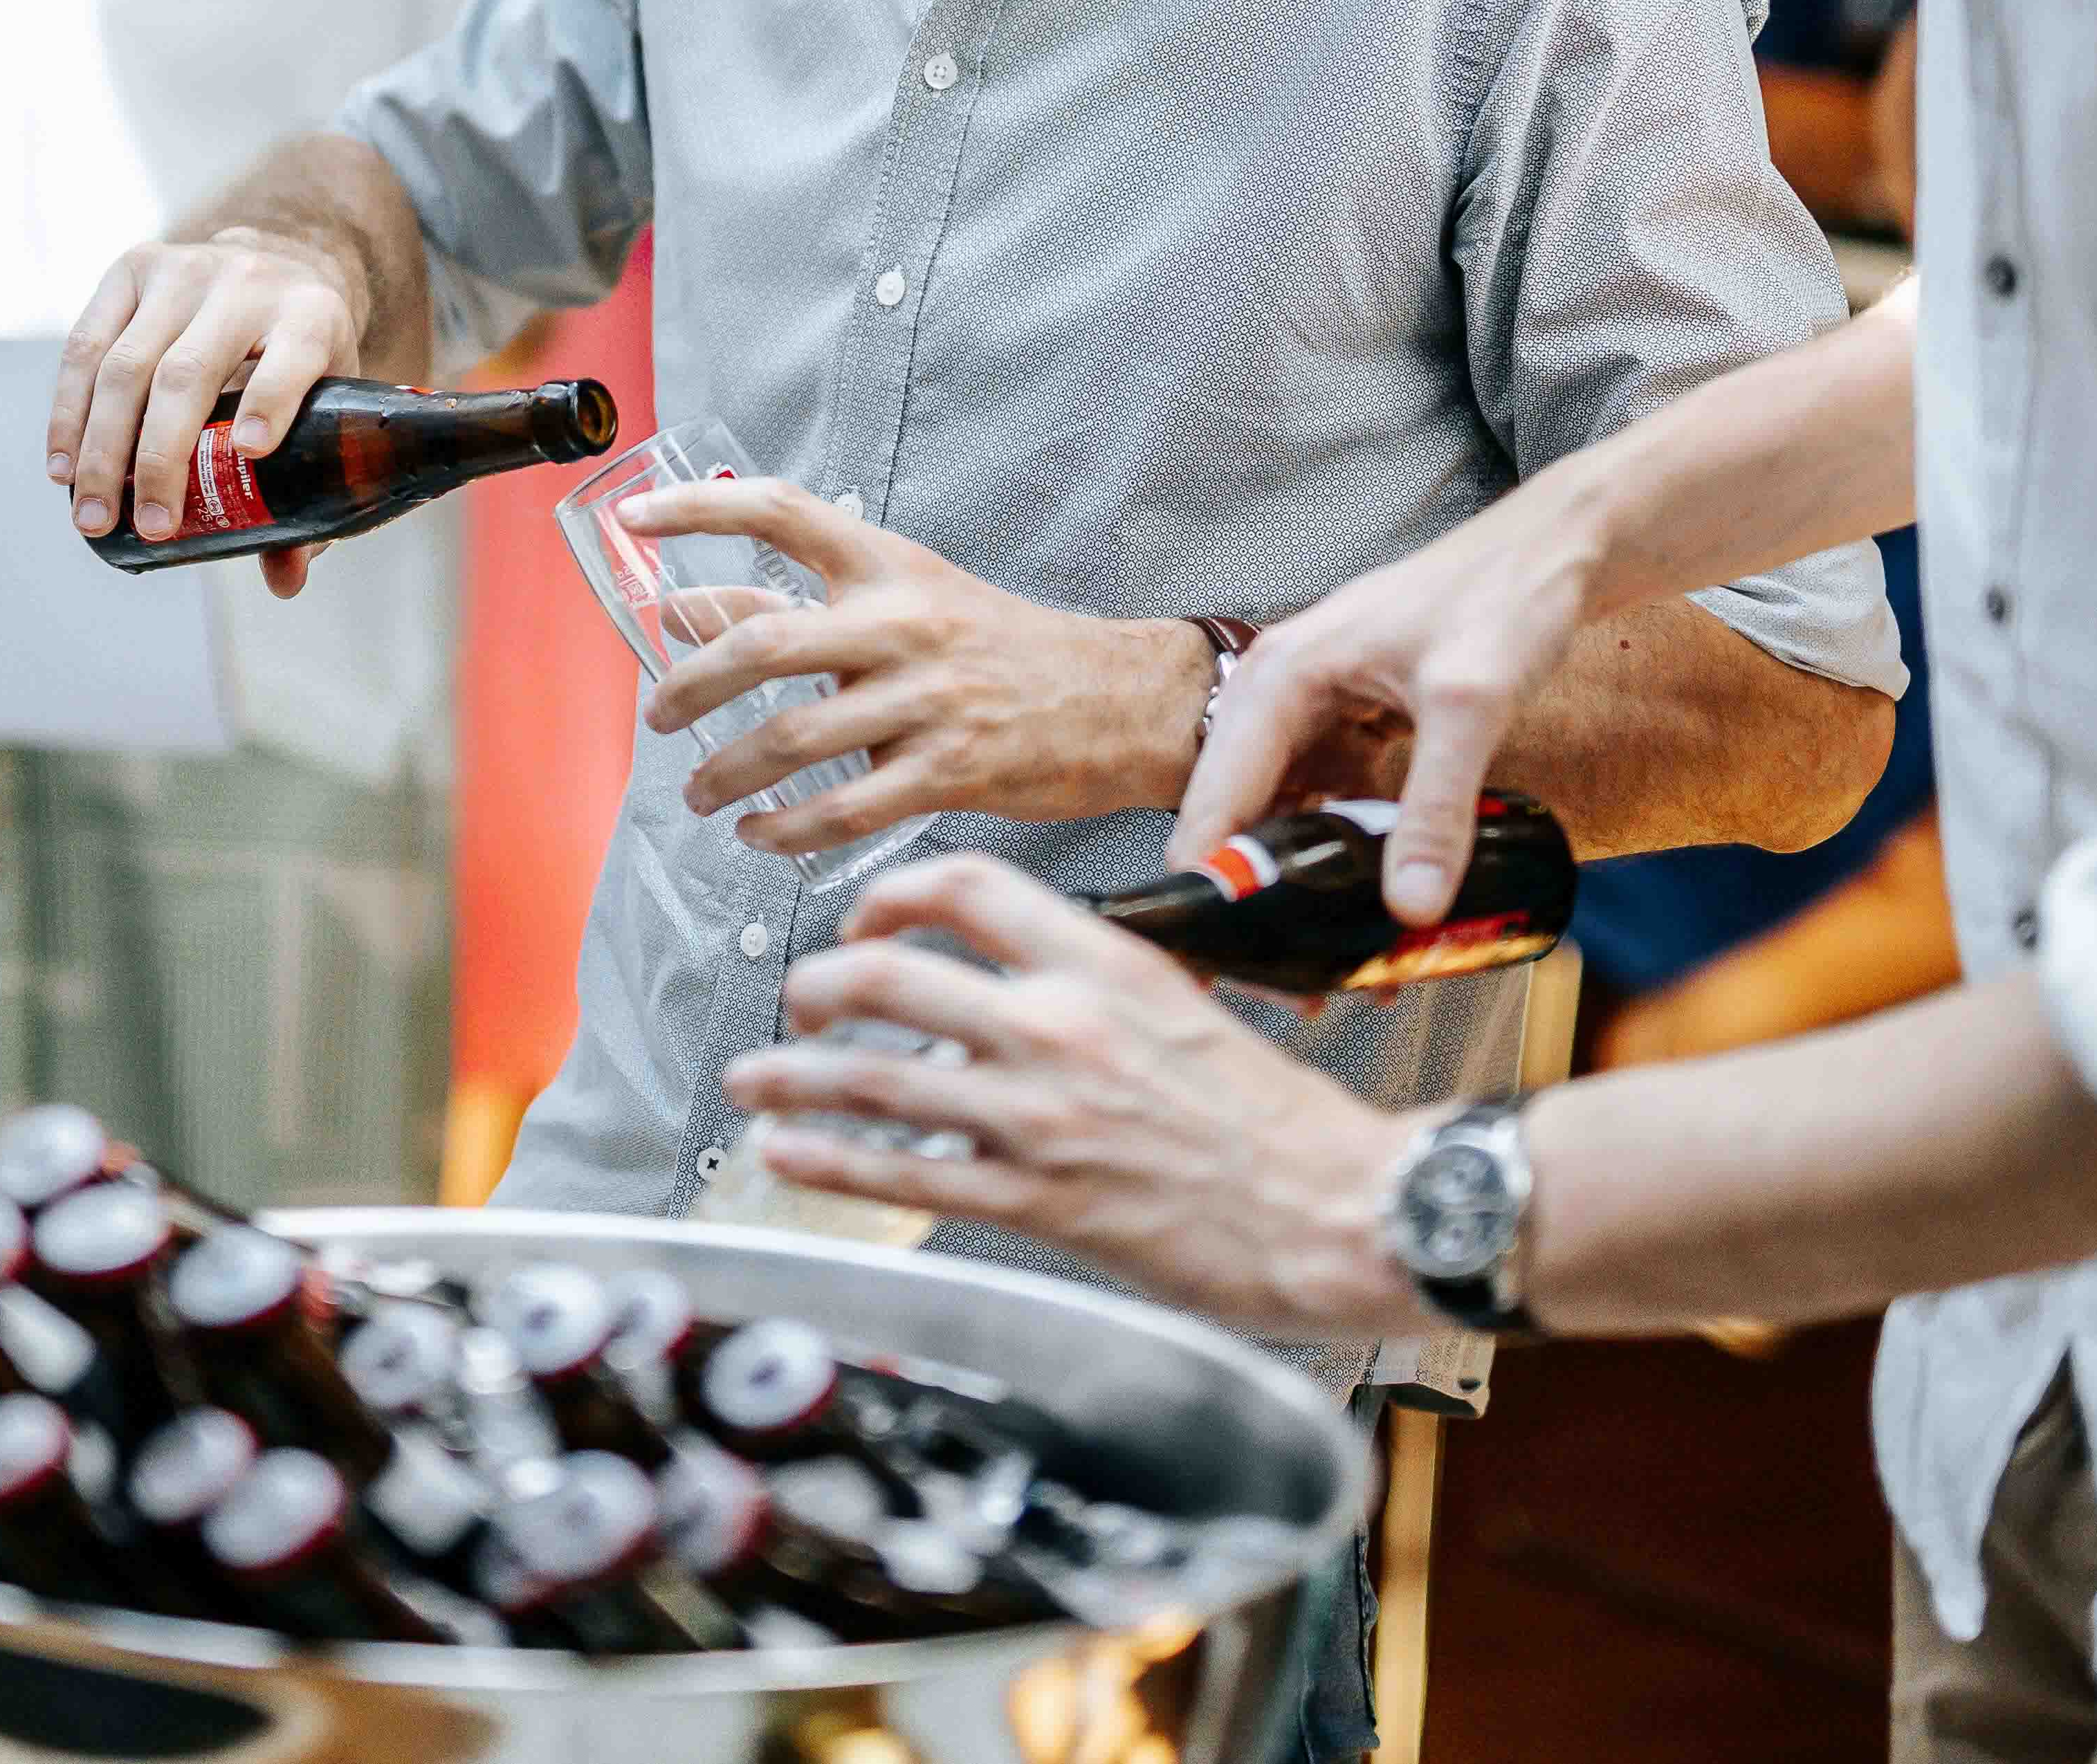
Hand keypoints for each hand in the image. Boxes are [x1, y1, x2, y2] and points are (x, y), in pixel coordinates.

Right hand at [47, 227, 362, 593]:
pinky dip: (68, 412)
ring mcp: (184, 269)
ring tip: (92, 516)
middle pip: (189, 373)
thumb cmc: (297, 353)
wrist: (272, 261)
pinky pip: (84, 346)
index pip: (294, 355)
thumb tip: (286, 579)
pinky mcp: (132, 268)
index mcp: (312, 314)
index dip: (272, 399)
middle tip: (149, 527)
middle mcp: (248, 282)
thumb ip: (311, 485)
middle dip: (160, 459)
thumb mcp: (326, 403)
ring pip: (125, 364)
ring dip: (100, 449)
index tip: (252, 450)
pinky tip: (62, 467)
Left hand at [633, 481, 1204, 851]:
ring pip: (793, 739)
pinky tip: (759, 835)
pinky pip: (843, 810)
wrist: (1116, 700)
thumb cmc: (1001, 646)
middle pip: (763, 644)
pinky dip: (786, 830)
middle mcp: (902, 623)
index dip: (698, 512)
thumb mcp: (909, 598)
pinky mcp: (949, 771)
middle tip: (658, 717)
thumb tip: (687, 608)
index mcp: (889, 565)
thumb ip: (804, 605)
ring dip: (727, 774)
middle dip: (689, 686)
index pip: (780, 512)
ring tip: (699, 793)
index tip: (631, 523)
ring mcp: (926, 700)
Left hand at [718, 855, 1417, 1331]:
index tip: (865, 919)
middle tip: (798, 1001)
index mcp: (1104, 963)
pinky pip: (901, 1171)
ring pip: (873, 1074)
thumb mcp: (1190, 1007)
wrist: (1342, 1208)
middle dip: (819, 985)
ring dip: (792, 1072)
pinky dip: (828, 1156)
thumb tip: (1026, 984)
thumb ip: (1101, 986)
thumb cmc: (1280, 1122)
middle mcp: (1060, 1027)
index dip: (890, 894)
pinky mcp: (1038, 1202)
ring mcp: (1041, 1117)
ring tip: (754, 1074)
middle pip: (890, 974)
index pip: (964, 886)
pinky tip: (791, 1148)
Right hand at [1177, 459, 1618, 926]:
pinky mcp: (1349, 728)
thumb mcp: (1470, 705)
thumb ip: (1435, 807)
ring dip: (1302, 890)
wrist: (1553, 553)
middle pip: (1236, 819)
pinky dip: (1342, 859)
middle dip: (1256, 904)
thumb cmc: (1504, 599)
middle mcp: (1279, 695)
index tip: (1216, 965)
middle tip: (1291, 988)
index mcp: (1279, 678)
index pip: (1212, 800)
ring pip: (1282, 819)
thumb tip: (1409, 908)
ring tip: (1338, 971)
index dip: (1206, 885)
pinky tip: (1376, 911)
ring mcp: (1312, 712)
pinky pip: (1326, 807)